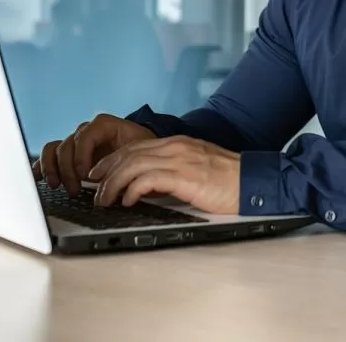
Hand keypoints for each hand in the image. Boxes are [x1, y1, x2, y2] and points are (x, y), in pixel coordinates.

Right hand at [32, 114, 156, 195]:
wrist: (142, 152)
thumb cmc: (142, 151)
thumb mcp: (140, 152)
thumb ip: (126, 161)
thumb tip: (114, 181)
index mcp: (105, 125)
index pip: (85, 135)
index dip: (82, 156)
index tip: (85, 176)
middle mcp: (88, 131)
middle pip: (67, 145)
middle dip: (68, 169)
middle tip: (75, 190)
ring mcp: (77, 142)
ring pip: (55, 149)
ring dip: (53, 169)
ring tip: (57, 185)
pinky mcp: (70, 155)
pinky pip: (50, 155)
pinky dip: (42, 165)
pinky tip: (38, 177)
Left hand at [87, 136, 240, 214]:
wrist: (252, 181)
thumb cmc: (228, 179)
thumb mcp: (197, 167)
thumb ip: (174, 169)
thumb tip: (149, 185)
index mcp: (178, 144)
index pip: (136, 146)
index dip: (113, 159)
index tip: (99, 174)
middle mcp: (176, 147)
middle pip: (129, 153)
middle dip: (106, 171)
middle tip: (93, 188)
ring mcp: (180, 159)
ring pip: (132, 165)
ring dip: (112, 183)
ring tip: (104, 200)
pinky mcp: (184, 176)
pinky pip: (147, 179)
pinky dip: (131, 190)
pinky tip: (127, 202)